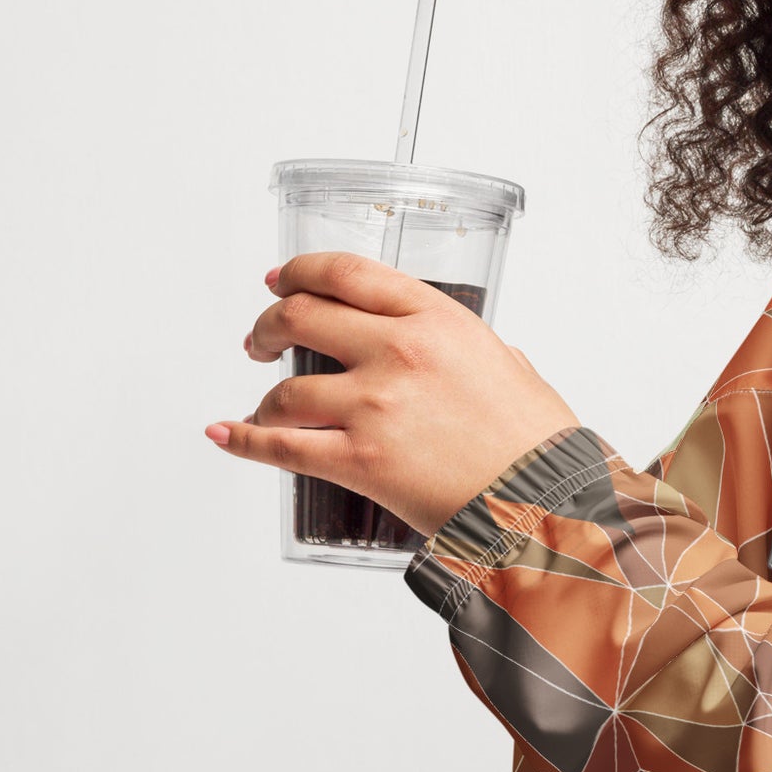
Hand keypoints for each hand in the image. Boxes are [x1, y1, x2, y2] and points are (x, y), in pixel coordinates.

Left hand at [207, 251, 581, 537]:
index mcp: (437, 320)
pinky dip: (243, 439)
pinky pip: (280, 445)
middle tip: (260, 342)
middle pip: (301, 317)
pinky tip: (227, 434)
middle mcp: (399, 352)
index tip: (280, 280)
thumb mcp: (512, 368)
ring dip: (261, 395)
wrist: (544, 500)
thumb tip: (464, 358)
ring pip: (285, 388)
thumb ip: (477, 353)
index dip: (301, 271)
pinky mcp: (359, 460)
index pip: (346, 273)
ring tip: (262, 405)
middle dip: (268, 326)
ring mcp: (374, 406)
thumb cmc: (537, 442)